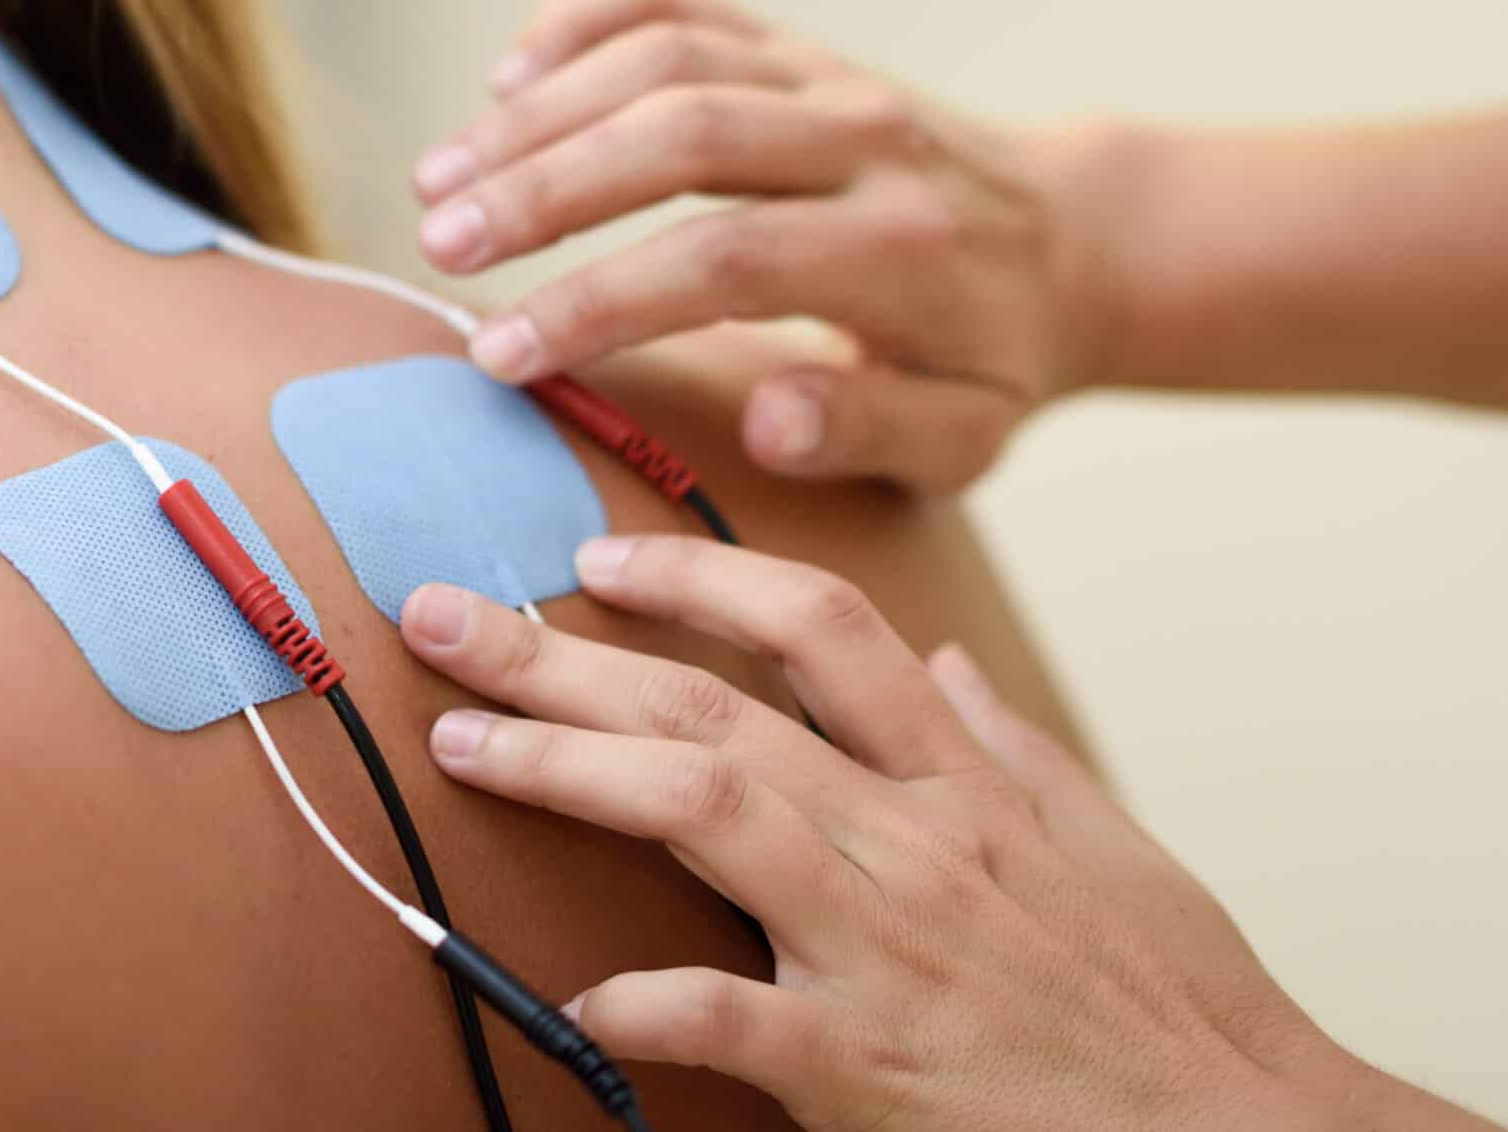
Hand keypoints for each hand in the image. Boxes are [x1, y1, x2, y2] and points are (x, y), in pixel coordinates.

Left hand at [397, 547, 1479, 1131]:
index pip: (817, 627)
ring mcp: (884, 946)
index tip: (594, 557)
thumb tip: (939, 663)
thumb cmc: (1175, 1003)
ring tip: (462, 744)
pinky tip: (578, 996)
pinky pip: (730, 1015)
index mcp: (964, 782)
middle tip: (446, 616)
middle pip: (711, 707)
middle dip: (565, 654)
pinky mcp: (865, 1064)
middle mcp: (911, 839)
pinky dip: (647, 1000)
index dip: (695, 574)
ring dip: (567, 772)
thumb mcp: (1110, 845)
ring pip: (701, 813)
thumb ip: (1009, 746)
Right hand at [412, 0, 1113, 487]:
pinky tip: (504, 79)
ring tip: (437, 182)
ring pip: (660, 56)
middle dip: (543, 188)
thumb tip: (767, 413)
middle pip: (679, 131)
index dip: (600, 301)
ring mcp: (819, 73)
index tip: (500, 354)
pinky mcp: (785, 40)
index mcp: (901, 249)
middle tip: (436, 244)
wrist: (1065, 238)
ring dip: (535, 115)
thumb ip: (870, 434)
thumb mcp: (963, 435)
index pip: (726, 259)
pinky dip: (576, 22)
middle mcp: (861, 137)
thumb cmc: (986, 359)